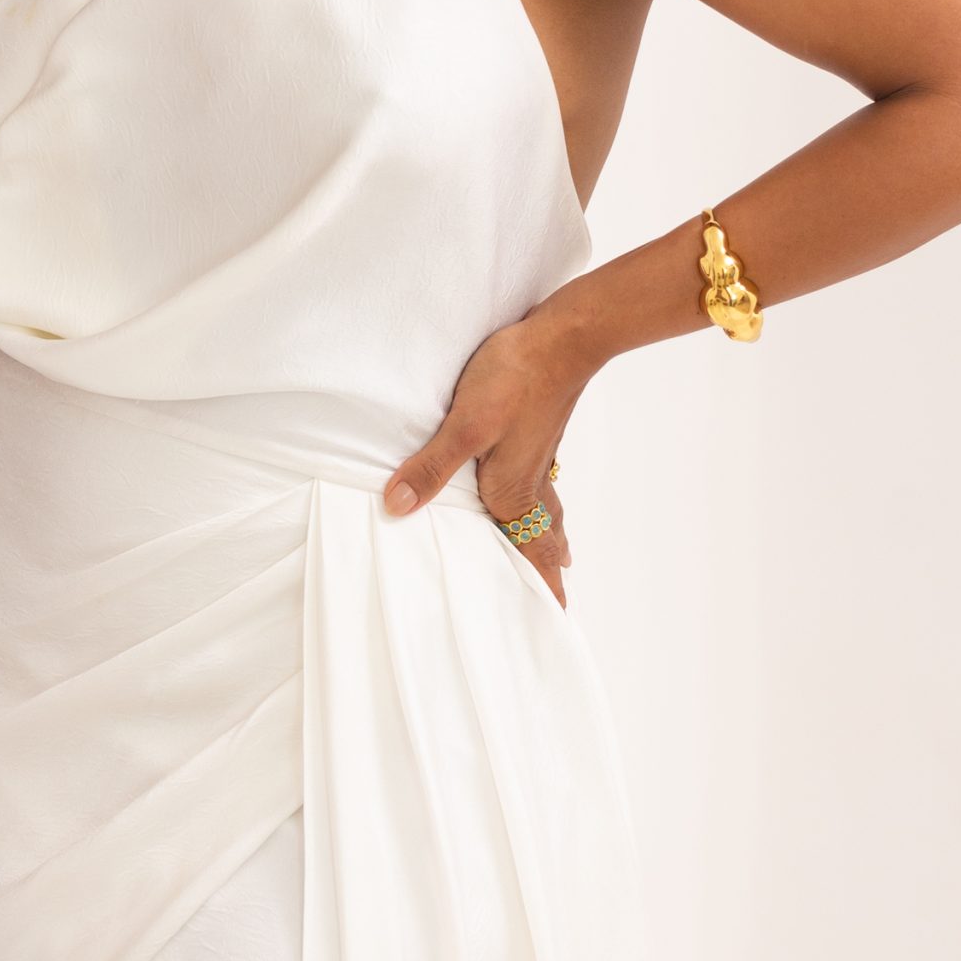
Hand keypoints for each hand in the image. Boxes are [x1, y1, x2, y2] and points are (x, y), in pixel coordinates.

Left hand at [381, 312, 598, 606]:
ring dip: (549, 536)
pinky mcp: (538, 432)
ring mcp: (539, 456)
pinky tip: (539, 488)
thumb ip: (431, 468)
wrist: (563, 338)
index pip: (531, 553)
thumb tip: (397, 508)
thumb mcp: (464, 425)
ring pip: (546, 509)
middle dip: (547, 571)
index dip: (543, 588)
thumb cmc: (515, 379)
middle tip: (554, 599)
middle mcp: (531, 482)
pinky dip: (545, 501)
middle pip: (542, 538)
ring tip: (560, 555)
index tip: (555, 622)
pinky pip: (542, 482)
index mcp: (513, 492)